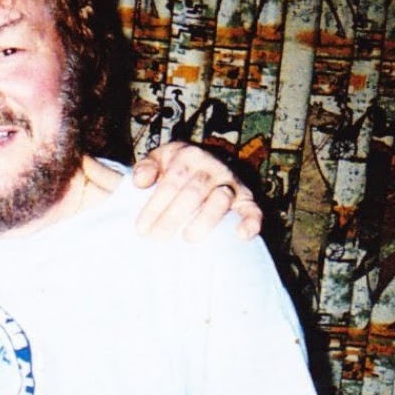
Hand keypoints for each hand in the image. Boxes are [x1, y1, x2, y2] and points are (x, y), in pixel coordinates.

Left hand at [125, 142, 261, 240]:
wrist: (203, 164)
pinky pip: (253, 210)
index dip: (156, 205)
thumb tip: (140, 182)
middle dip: (173, 217)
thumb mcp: (158, 159)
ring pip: (221, 200)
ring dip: (205, 220)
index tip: (142, 228)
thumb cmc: (174, 167)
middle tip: (157, 237)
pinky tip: (241, 235)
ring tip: (188, 238)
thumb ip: (146, 167)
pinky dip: (251, 222)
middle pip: (194, 192)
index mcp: (189, 156)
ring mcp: (232, 183)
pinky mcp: (247, 200)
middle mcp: (213, 167)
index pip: (172, 181)